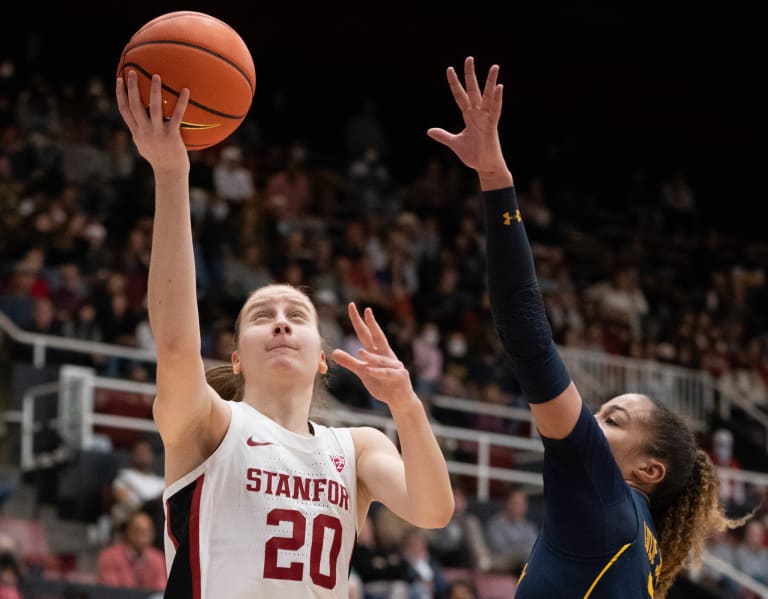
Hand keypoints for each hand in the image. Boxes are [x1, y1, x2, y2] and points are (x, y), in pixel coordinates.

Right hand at [116, 71, 189, 174]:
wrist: (170, 173)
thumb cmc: (160, 160)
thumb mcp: (145, 146)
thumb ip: (142, 133)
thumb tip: (140, 123)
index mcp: (136, 132)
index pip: (124, 110)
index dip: (120, 94)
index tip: (119, 79)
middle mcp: (144, 131)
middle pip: (134, 105)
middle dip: (131, 87)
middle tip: (132, 71)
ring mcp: (157, 133)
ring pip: (153, 108)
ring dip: (154, 90)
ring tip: (156, 75)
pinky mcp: (171, 136)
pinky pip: (177, 116)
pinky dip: (181, 103)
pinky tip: (186, 90)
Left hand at [332, 303, 417, 410]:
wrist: (399, 399)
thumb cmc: (382, 382)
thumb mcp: (363, 371)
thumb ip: (350, 362)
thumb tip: (334, 352)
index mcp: (377, 352)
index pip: (366, 334)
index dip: (360, 321)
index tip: (352, 306)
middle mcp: (386, 355)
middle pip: (378, 336)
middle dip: (372, 323)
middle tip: (366, 310)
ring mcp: (394, 365)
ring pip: (381, 359)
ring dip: (371, 356)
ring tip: (360, 352)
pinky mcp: (399, 376)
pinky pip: (387, 373)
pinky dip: (378, 372)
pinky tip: (369, 370)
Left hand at [427, 56, 509, 181]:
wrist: (484, 167)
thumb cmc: (473, 154)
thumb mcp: (454, 143)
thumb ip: (443, 135)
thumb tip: (429, 131)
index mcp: (468, 116)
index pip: (460, 96)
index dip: (454, 83)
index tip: (449, 69)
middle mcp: (478, 114)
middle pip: (473, 90)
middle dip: (470, 75)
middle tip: (469, 58)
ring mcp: (486, 119)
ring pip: (488, 97)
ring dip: (491, 82)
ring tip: (494, 67)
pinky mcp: (492, 126)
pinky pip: (495, 111)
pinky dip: (498, 99)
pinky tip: (500, 87)